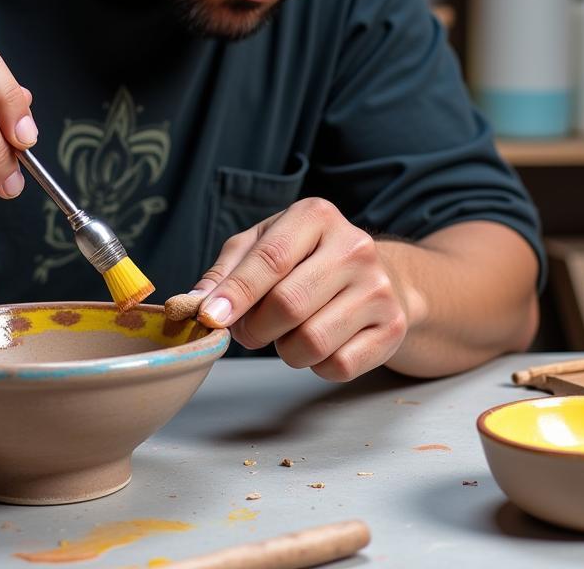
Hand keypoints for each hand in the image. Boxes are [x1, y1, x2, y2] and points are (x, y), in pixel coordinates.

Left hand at [189, 198, 411, 380]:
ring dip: (285, 350)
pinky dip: (316, 366)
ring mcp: (379, 288)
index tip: (210, 318)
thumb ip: (227, 271)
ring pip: (311, 342)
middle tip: (249, 330)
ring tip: (288, 333)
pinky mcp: (392, 328)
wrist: (383, 278)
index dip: (236, 293)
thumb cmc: (308, 260)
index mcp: (317, 216)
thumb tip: (191, 304)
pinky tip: (321, 343)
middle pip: (287, 304)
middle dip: (255, 328)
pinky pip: (337, 366)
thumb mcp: (265, 245)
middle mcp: (354, 246)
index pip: (271, 257)